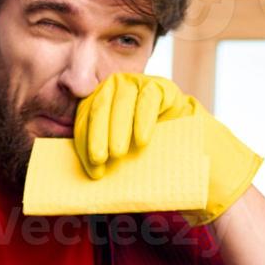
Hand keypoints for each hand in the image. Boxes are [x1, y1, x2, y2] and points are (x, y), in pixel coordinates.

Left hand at [73, 72, 262, 225]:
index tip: (92, 167)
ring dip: (118, 127)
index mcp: (100, 105)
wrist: (195, 159)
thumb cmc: (152, 162)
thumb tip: (69, 179)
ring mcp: (140, 85)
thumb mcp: (121, 161)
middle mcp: (117, 89)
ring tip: (119, 153)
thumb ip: (101, 158)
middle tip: (100, 159)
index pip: (85, 117)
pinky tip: (142, 140)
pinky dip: (143, 118)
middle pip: (100, 103)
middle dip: (97, 133)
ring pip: (122, 97)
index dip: (85, 141)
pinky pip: (149, 97)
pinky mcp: (162, 87)